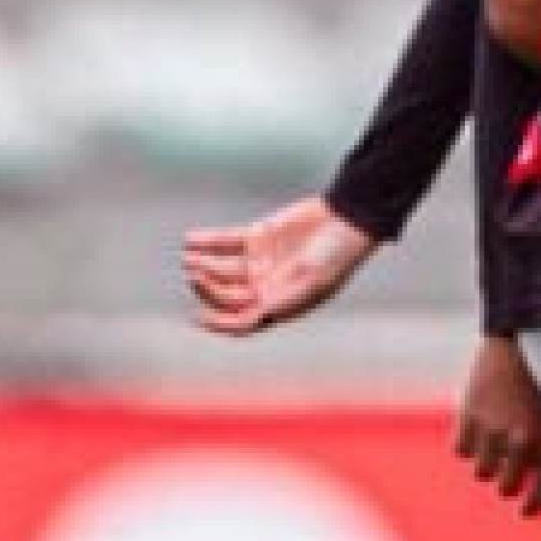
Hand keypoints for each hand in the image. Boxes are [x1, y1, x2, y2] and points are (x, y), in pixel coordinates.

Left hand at [181, 195, 378, 335]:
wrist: (351, 217)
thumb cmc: (337, 256)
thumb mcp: (310, 285)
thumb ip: (277, 303)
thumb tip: (247, 321)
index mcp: (278, 303)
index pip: (240, 320)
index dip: (219, 322)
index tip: (200, 317)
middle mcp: (265, 285)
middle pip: (225, 293)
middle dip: (207, 287)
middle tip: (195, 273)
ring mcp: (260, 260)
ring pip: (220, 267)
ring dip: (203, 264)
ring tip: (189, 257)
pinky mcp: (258, 236)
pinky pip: (225, 242)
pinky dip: (206, 241)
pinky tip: (190, 240)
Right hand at [455, 335, 540, 518]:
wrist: (524, 336)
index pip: (540, 492)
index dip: (533, 505)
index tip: (526, 510)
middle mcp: (522, 441)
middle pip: (505, 487)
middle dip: (509, 481)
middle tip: (509, 470)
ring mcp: (493, 430)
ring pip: (482, 471)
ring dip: (488, 462)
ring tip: (495, 446)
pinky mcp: (469, 417)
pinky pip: (461, 451)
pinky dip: (468, 444)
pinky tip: (478, 430)